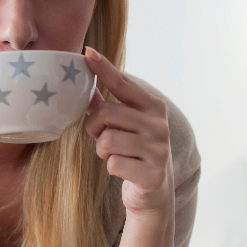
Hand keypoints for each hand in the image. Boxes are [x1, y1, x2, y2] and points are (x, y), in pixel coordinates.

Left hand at [83, 47, 173, 219]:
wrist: (154, 194)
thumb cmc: (134, 153)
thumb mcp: (124, 126)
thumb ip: (108, 107)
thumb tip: (86, 88)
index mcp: (153, 107)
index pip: (123, 83)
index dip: (104, 68)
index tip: (88, 52)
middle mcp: (160, 125)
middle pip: (107, 113)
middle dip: (95, 127)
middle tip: (101, 137)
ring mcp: (159, 150)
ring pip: (108, 139)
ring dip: (102, 149)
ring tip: (114, 154)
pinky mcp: (153, 174)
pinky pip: (114, 163)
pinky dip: (111, 167)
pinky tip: (123, 170)